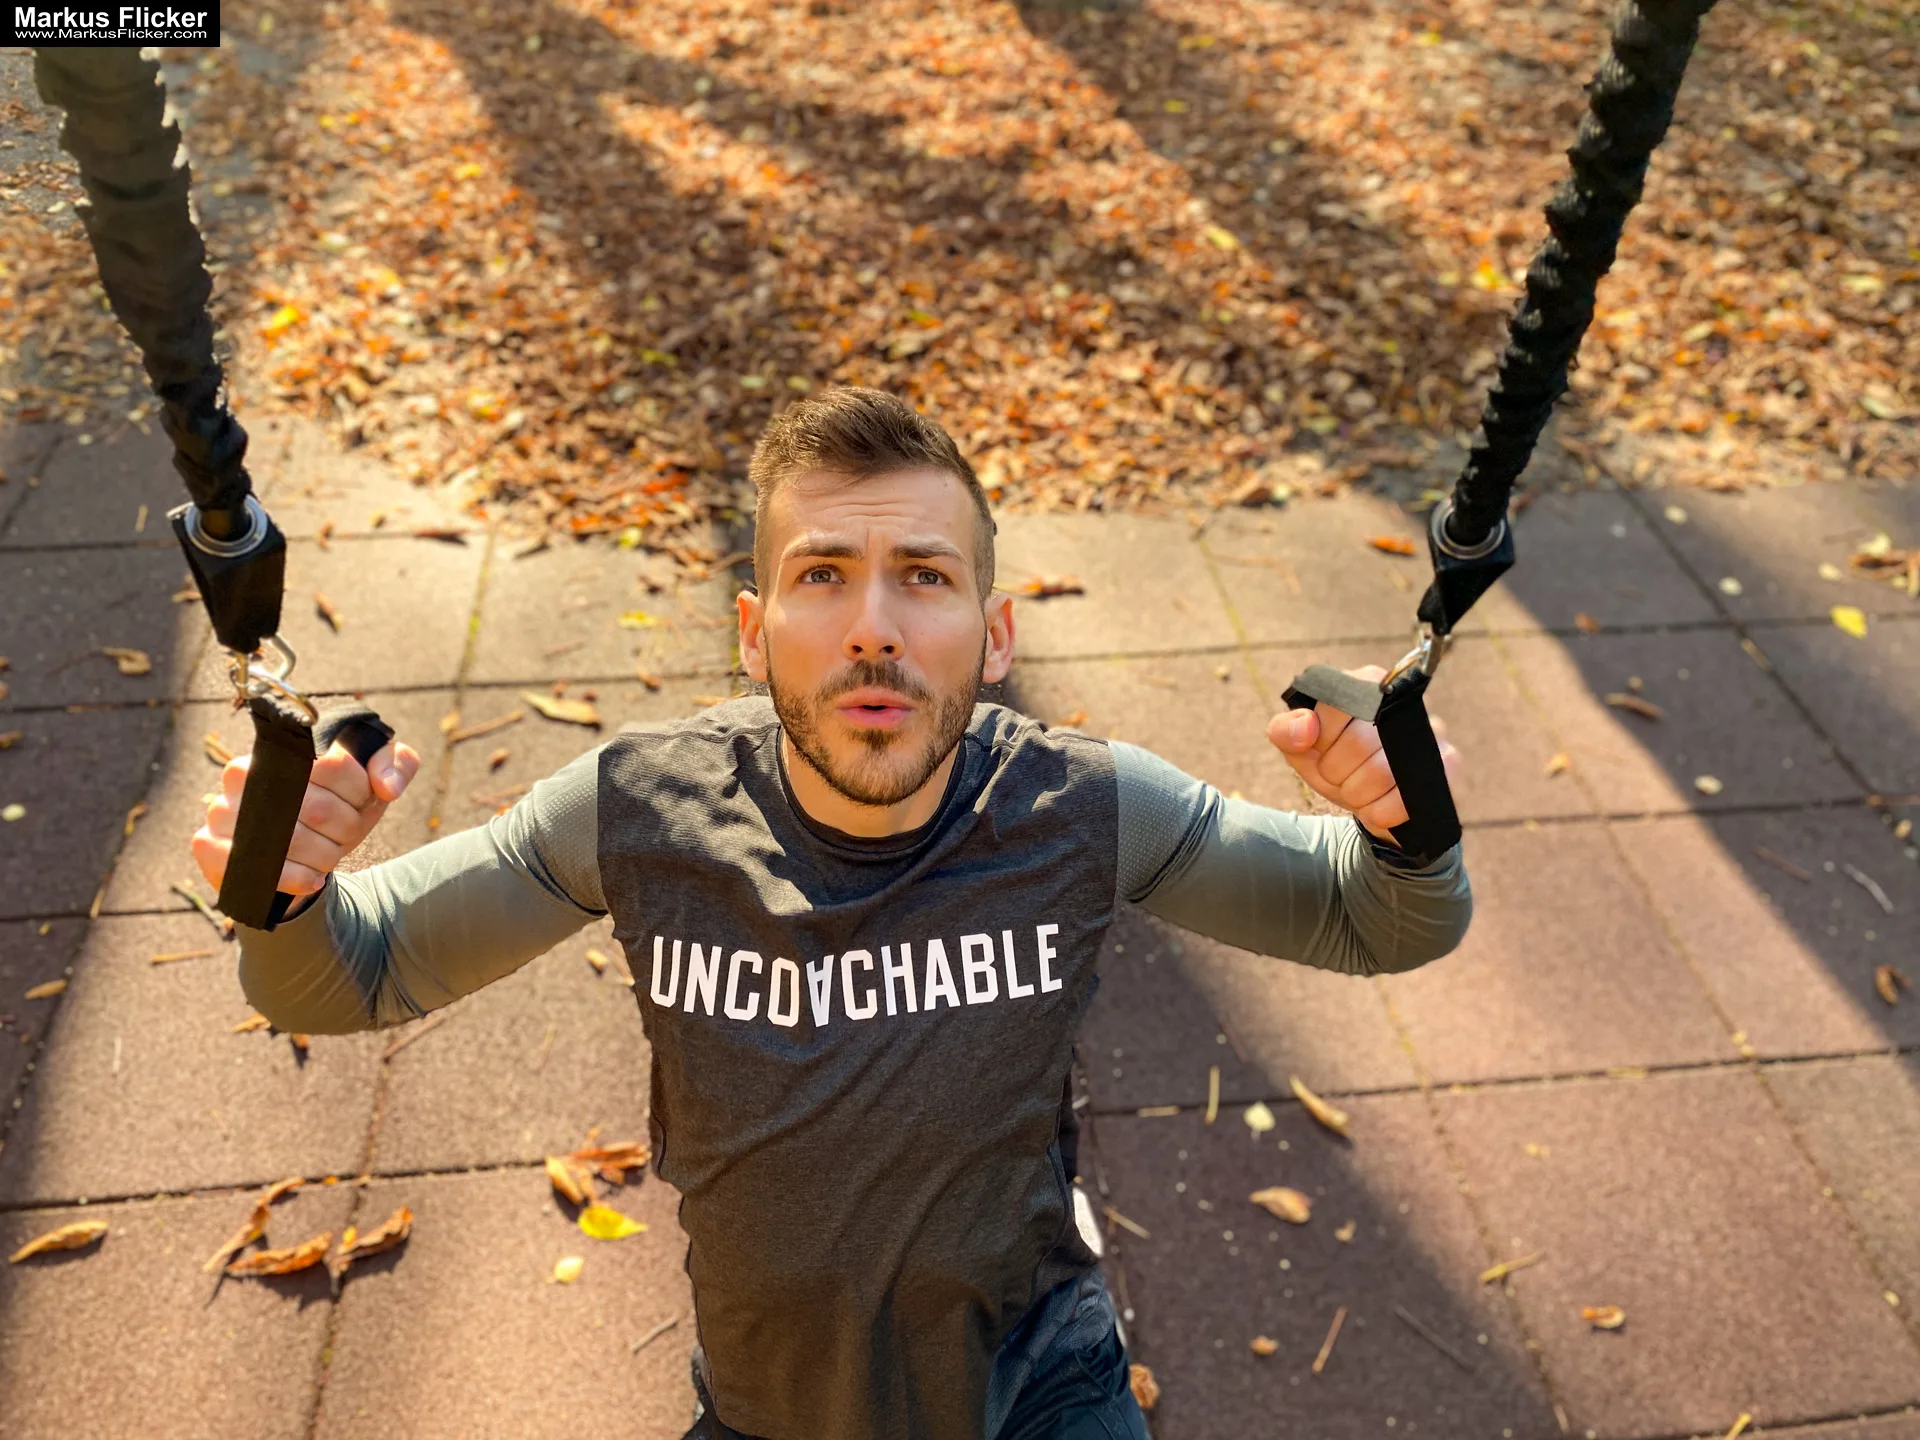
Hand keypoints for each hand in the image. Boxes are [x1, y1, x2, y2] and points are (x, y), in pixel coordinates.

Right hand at [192, 736, 422, 901]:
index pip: (335, 765)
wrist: (299, 862)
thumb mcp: (369, 787)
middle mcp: (242, 772)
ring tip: (328, 855)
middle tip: (345, 836)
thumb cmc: (336, 814)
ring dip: (326, 855)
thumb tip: (387, 787)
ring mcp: (221, 810)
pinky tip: (312, 878)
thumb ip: (394, 765)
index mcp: (281, 749)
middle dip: (346, 829)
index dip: (360, 794)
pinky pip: (259, 866)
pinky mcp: (210, 847)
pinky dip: (297, 878)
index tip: (360, 804)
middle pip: (318, 807)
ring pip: (292, 839)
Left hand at [1267, 665, 1461, 845]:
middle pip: (1357, 743)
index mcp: (1364, 684)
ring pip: (1381, 772)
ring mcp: (1431, 730)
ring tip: (1357, 790)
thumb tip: (1306, 725)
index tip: (1322, 749)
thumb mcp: (1302, 750)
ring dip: (1357, 793)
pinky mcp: (1449, 763)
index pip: (1335, 706)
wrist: (1373, 804)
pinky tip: (1377, 806)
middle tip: (1340, 775)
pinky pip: (1406, 796)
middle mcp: (1402, 701)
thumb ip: (1287, 731)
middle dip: (1336, 772)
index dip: (1321, 739)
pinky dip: (1381, 810)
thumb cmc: (1337, 765)